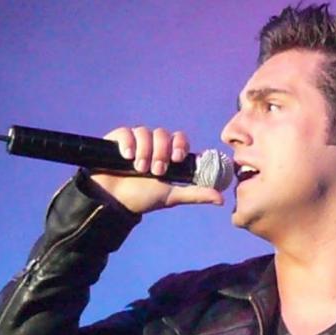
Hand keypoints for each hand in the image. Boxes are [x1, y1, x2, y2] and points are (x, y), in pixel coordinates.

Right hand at [89, 126, 224, 213]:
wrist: (113, 202)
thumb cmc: (143, 198)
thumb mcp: (172, 196)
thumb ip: (196, 193)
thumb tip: (221, 199)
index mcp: (166, 155)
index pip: (179, 138)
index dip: (180, 144)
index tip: (178, 158)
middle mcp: (152, 146)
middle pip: (163, 134)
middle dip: (161, 152)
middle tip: (156, 171)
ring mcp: (135, 142)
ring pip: (145, 132)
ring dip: (145, 151)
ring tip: (140, 169)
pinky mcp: (117, 140)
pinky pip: (127, 132)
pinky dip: (129, 143)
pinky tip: (127, 156)